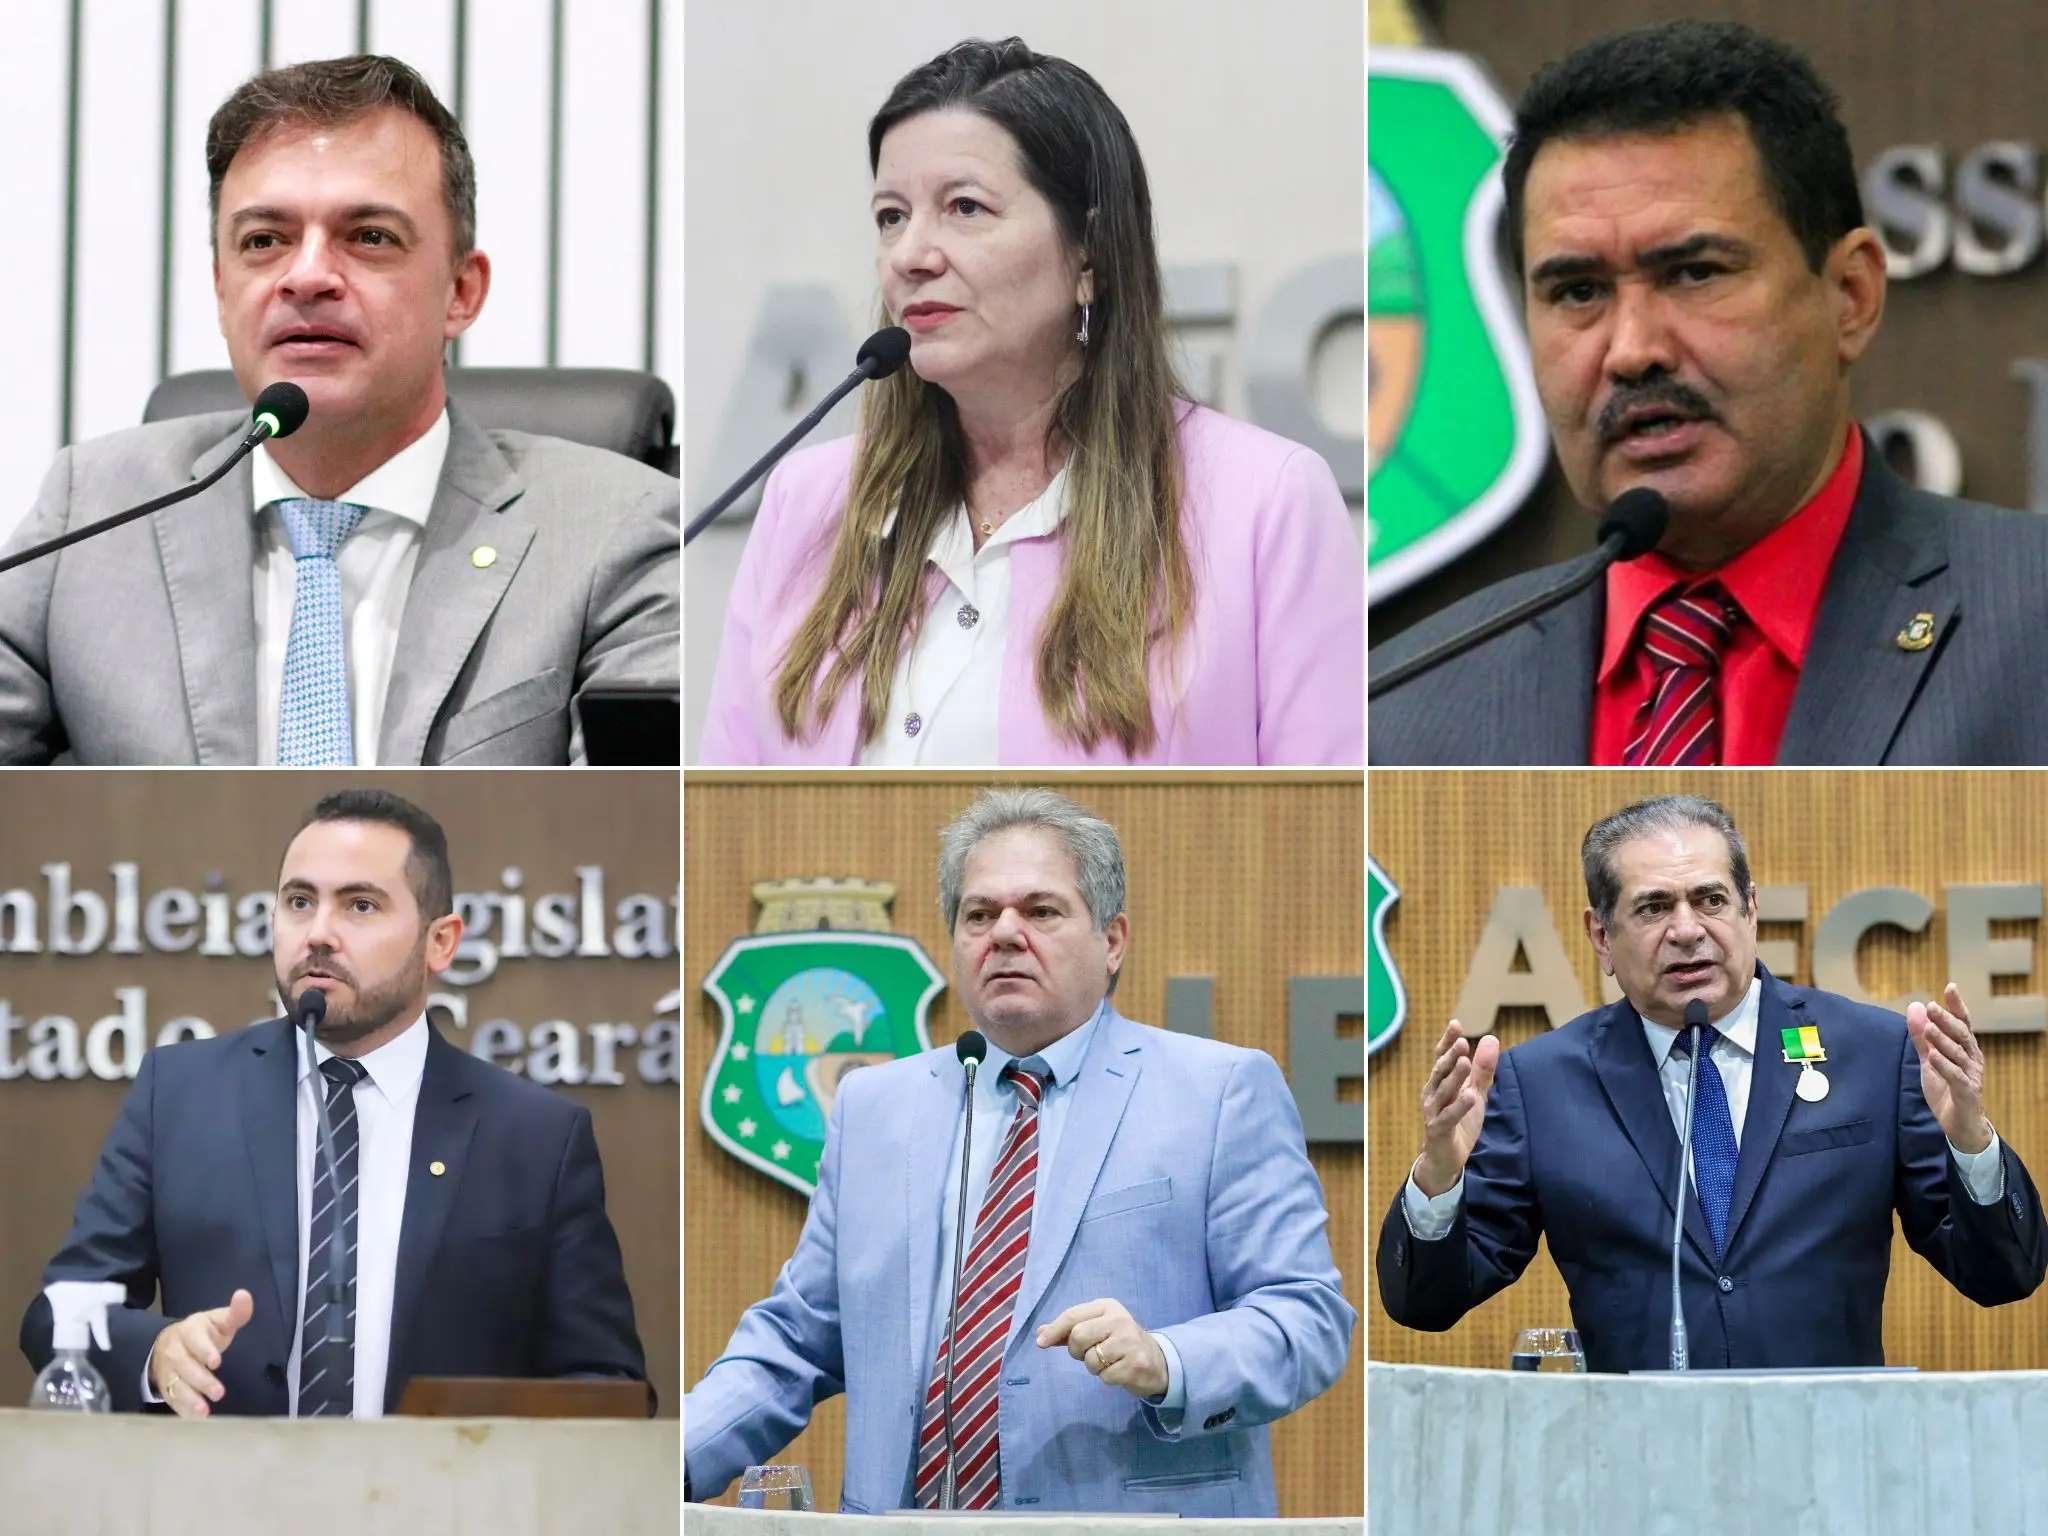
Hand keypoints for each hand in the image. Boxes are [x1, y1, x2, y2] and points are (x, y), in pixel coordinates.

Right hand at [150, 1288, 252, 1417]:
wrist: (170, 1343)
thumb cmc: (203, 1333)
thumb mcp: (219, 1320)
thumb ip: (235, 1312)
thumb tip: (244, 1295)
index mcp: (190, 1330)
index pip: (194, 1339)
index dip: (204, 1350)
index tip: (216, 1361)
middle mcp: (175, 1351)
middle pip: (185, 1366)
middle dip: (201, 1380)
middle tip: (219, 1392)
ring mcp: (167, 1371)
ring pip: (176, 1385)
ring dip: (189, 1398)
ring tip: (204, 1411)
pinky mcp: (165, 1387)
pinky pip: (171, 1399)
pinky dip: (182, 1409)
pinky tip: (195, 1417)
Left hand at [1036, 1299, 1168, 1398]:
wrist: (1156, 1360)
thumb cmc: (1119, 1342)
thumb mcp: (1096, 1328)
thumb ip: (1069, 1330)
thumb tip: (1040, 1333)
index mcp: (1108, 1307)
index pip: (1072, 1316)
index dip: (1054, 1330)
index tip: (1040, 1343)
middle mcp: (1120, 1320)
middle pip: (1078, 1336)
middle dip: (1077, 1351)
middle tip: (1088, 1353)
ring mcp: (1130, 1342)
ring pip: (1090, 1360)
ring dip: (1093, 1367)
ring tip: (1108, 1361)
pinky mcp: (1136, 1364)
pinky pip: (1105, 1376)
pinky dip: (1107, 1377)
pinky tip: (1119, 1370)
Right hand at [1414, 1020, 1499, 1197]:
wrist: (1446, 1158)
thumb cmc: (1459, 1122)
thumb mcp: (1475, 1093)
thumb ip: (1483, 1069)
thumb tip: (1491, 1038)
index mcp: (1440, 1083)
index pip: (1442, 1058)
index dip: (1447, 1041)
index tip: (1455, 1024)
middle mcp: (1433, 1094)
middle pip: (1440, 1071)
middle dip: (1450, 1056)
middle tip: (1462, 1042)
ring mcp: (1433, 1112)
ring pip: (1444, 1091)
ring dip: (1454, 1077)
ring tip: (1464, 1062)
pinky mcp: (1438, 1130)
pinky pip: (1448, 1116)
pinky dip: (1458, 1107)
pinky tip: (1469, 1097)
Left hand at [1908, 983, 1992, 1154]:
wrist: (1958, 1124)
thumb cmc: (1946, 1089)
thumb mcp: (1929, 1060)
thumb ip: (1921, 1036)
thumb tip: (1915, 1006)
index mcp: (1964, 1049)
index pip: (1962, 1022)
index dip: (1957, 1005)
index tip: (1950, 986)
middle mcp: (1971, 1059)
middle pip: (1962, 1035)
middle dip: (1947, 1020)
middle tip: (1933, 1006)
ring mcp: (1971, 1075)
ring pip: (1958, 1054)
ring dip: (1943, 1040)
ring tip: (1929, 1028)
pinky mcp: (1967, 1092)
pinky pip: (1956, 1077)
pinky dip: (1944, 1066)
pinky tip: (1932, 1056)